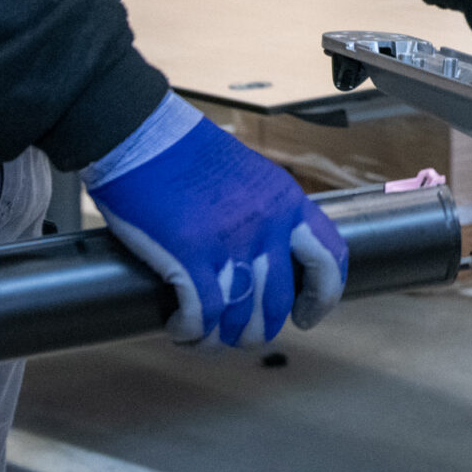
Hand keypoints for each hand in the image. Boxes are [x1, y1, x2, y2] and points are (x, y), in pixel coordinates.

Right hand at [86, 117, 346, 347]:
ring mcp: (230, 242)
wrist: (141, 132)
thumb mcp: (250, 178)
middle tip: (237, 334)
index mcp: (288, 201)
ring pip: (241, 318)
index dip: (321, 297)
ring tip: (204, 336)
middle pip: (279, 304)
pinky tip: (179, 328)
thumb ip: (267, 216)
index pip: (330, 259)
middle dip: (258, 330)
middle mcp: (267, 225)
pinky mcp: (189, 255)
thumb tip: (268, 263)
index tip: (306, 317)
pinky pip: (202, 315)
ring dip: (222, 338)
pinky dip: (191, 331)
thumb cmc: (186, 154)